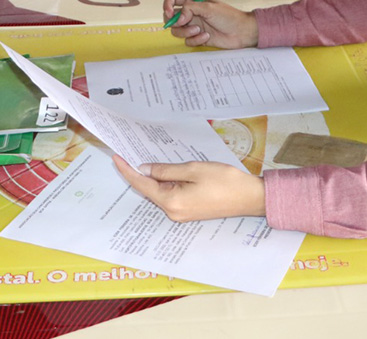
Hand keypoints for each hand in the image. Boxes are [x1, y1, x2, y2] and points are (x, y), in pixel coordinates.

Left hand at [113, 156, 265, 222]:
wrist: (250, 197)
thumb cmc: (225, 181)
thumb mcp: (193, 169)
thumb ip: (167, 170)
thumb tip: (146, 169)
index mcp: (172, 201)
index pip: (142, 185)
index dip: (127, 170)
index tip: (116, 157)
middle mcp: (173, 212)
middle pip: (149, 190)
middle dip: (138, 173)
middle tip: (128, 153)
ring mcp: (181, 213)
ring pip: (159, 193)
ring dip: (152, 177)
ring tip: (145, 158)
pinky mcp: (190, 211)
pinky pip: (170, 195)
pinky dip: (164, 183)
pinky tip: (164, 171)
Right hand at [163, 0, 258, 47]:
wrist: (241, 32)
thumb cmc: (229, 16)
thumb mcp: (209, 7)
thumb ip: (190, 9)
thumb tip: (178, 18)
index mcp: (193, 1)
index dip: (167, 4)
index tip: (170, 12)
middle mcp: (190, 13)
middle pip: (170, 16)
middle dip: (173, 22)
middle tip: (183, 23)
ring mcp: (193, 25)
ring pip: (176, 30)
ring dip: (186, 32)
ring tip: (199, 30)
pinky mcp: (197, 37)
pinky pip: (187, 40)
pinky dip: (195, 39)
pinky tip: (207, 36)